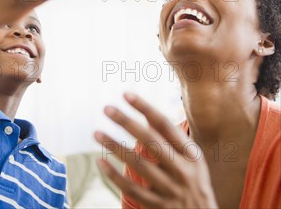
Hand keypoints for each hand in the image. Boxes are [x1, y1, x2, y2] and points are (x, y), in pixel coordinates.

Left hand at [94, 93, 217, 208]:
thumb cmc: (195, 183)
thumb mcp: (193, 160)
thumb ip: (173, 140)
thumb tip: (148, 114)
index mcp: (192, 154)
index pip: (165, 125)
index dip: (145, 108)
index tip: (126, 94)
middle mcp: (183, 170)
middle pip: (150, 141)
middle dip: (126, 122)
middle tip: (107, 108)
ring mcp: (170, 190)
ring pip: (137, 164)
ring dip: (114, 147)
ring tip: (96, 133)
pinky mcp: (159, 207)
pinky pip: (132, 190)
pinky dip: (114, 176)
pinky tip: (100, 162)